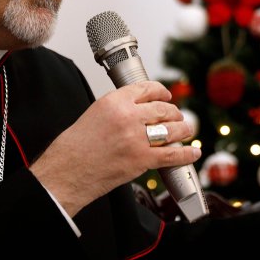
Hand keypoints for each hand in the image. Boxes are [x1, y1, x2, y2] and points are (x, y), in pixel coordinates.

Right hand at [30, 81, 199, 215]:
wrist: (67, 171)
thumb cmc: (75, 146)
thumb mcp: (95, 113)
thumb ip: (118, 108)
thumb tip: (138, 109)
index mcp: (114, 101)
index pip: (147, 89)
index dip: (162, 91)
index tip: (166, 96)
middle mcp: (128, 117)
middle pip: (163, 109)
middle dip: (174, 113)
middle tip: (177, 117)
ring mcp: (136, 139)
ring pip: (171, 129)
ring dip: (183, 130)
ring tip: (186, 130)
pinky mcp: (141, 160)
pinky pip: (172, 155)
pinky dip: (186, 154)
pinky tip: (192, 151)